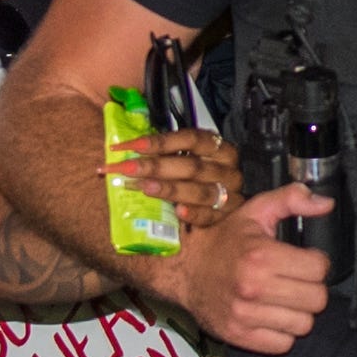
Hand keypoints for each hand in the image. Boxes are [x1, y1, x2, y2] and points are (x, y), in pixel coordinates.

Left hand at [108, 129, 243, 228]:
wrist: (230, 201)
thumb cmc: (203, 176)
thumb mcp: (190, 160)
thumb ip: (167, 156)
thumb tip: (129, 151)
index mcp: (219, 148)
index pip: (190, 139)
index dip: (160, 141)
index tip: (131, 146)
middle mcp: (227, 170)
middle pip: (191, 167)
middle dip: (156, 167)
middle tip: (126, 169)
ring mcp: (230, 194)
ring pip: (200, 191)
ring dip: (170, 189)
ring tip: (144, 187)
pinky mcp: (227, 217)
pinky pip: (210, 216)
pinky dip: (194, 213)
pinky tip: (178, 211)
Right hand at [161, 182, 331, 351]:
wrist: (182, 269)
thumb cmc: (223, 240)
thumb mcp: (255, 211)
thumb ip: (291, 200)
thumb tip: (327, 203)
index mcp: (260, 255)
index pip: (319, 269)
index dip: (316, 263)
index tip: (304, 261)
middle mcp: (253, 287)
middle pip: (316, 300)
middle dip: (312, 288)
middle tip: (296, 281)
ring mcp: (244, 315)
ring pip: (303, 325)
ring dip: (299, 312)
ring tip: (284, 298)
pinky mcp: (238, 336)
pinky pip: (283, 344)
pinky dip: (282, 332)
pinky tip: (271, 315)